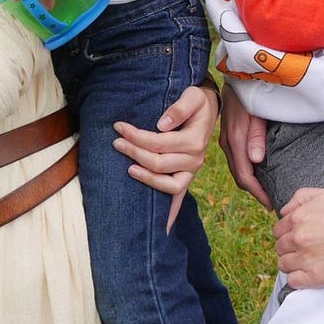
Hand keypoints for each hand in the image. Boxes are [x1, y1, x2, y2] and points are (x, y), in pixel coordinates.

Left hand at [114, 83, 219, 230]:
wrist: (207, 110)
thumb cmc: (196, 102)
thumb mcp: (193, 96)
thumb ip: (179, 108)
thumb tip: (161, 124)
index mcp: (195, 141)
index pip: (159, 142)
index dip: (136, 135)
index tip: (119, 126)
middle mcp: (195, 160)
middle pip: (159, 163)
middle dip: (134, 152)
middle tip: (116, 142)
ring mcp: (191, 172)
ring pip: (167, 184)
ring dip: (145, 178)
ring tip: (127, 168)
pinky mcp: (187, 178)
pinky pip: (179, 198)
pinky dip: (170, 213)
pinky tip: (160, 227)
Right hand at [219, 82, 271, 209]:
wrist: (236, 75)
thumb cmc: (252, 91)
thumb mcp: (258, 111)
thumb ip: (257, 135)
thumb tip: (256, 161)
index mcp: (236, 139)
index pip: (245, 175)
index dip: (258, 192)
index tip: (271, 204)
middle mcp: (228, 142)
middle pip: (239, 177)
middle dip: (255, 191)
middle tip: (272, 202)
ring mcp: (225, 139)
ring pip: (236, 170)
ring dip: (250, 182)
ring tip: (266, 192)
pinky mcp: (227, 136)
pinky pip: (235, 160)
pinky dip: (246, 171)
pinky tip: (257, 173)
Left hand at [274, 187, 323, 288]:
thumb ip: (300, 198)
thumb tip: (284, 211)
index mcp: (297, 218)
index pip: (278, 230)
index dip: (286, 233)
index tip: (297, 236)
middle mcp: (297, 238)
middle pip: (280, 247)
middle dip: (289, 247)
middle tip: (304, 248)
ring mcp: (304, 258)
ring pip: (284, 264)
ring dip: (292, 263)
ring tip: (307, 260)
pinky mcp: (313, 276)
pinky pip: (293, 281)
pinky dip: (297, 278)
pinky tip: (307, 272)